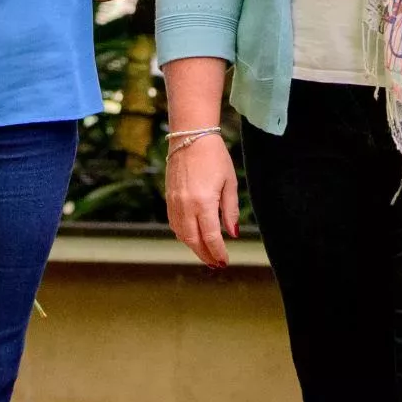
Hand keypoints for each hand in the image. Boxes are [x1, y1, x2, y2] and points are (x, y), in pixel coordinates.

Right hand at [162, 131, 238, 268]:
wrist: (190, 136)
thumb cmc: (214, 156)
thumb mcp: (229, 182)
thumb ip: (230, 210)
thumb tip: (232, 234)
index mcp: (203, 202)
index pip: (211, 237)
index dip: (218, 252)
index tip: (224, 261)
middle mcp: (186, 205)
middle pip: (194, 241)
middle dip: (205, 255)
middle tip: (216, 264)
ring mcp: (174, 202)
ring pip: (182, 235)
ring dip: (194, 247)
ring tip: (206, 254)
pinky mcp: (168, 198)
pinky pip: (174, 224)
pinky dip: (183, 235)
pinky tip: (192, 237)